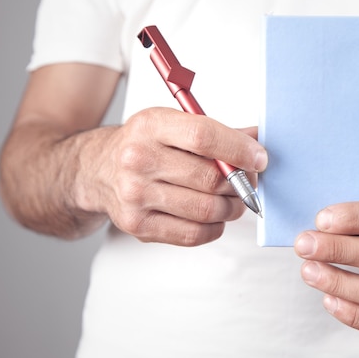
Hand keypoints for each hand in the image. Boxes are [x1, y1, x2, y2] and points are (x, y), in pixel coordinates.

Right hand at [79, 107, 267, 245]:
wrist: (98, 170)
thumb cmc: (145, 144)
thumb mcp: (174, 123)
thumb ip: (217, 131)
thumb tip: (258, 139)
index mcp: (151, 125)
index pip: (203, 136)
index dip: (239, 149)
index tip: (260, 158)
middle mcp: (138, 159)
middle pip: (209, 178)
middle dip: (241, 183)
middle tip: (249, 181)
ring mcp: (135, 195)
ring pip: (206, 210)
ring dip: (231, 208)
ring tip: (233, 199)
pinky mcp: (137, 225)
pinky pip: (193, 234)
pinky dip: (214, 227)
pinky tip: (214, 216)